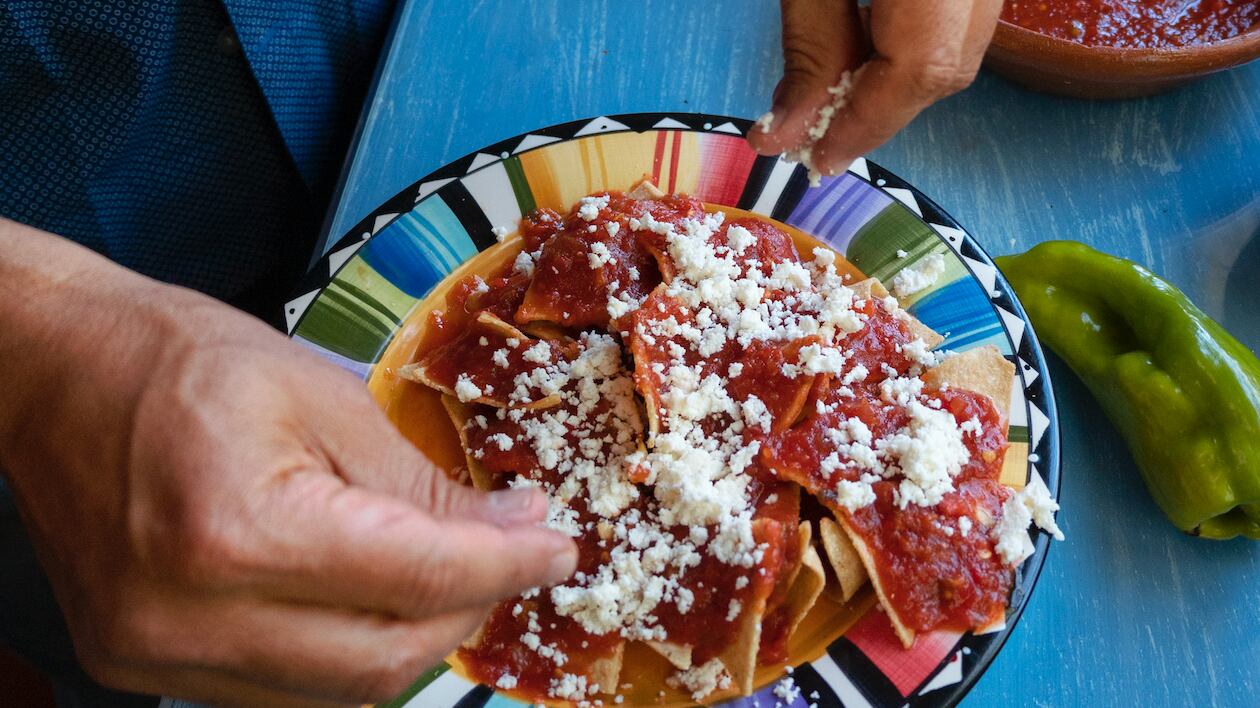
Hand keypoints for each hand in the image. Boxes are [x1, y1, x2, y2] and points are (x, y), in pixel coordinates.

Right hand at [0, 219, 576, 705]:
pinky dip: (346, 651)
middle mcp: (190, 618)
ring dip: (413, 637)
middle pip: (384, 660)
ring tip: (446, 572)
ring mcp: (157, 655)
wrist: (53, 372)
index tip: (557, 549)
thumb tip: (508, 528)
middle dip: (469, 608)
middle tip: (509, 554)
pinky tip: (372, 598)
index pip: (415, 580)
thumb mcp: (323, 395)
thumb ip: (419, 482)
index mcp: (236, 531)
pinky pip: (282, 689)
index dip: (505, 567)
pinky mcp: (141, 663)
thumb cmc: (179, 358)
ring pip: (338, 691)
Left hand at [749, 0, 1003, 176]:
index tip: (817, 158)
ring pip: (957, 48)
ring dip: (892, 78)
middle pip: (946, 66)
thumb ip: (808, 47)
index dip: (865, 124)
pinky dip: (907, 43)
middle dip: (877, 108)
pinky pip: (957, 21)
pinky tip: (862, 39)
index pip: (921, 67)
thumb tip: (785, 134)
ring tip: (830, 83)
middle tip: (814, 130)